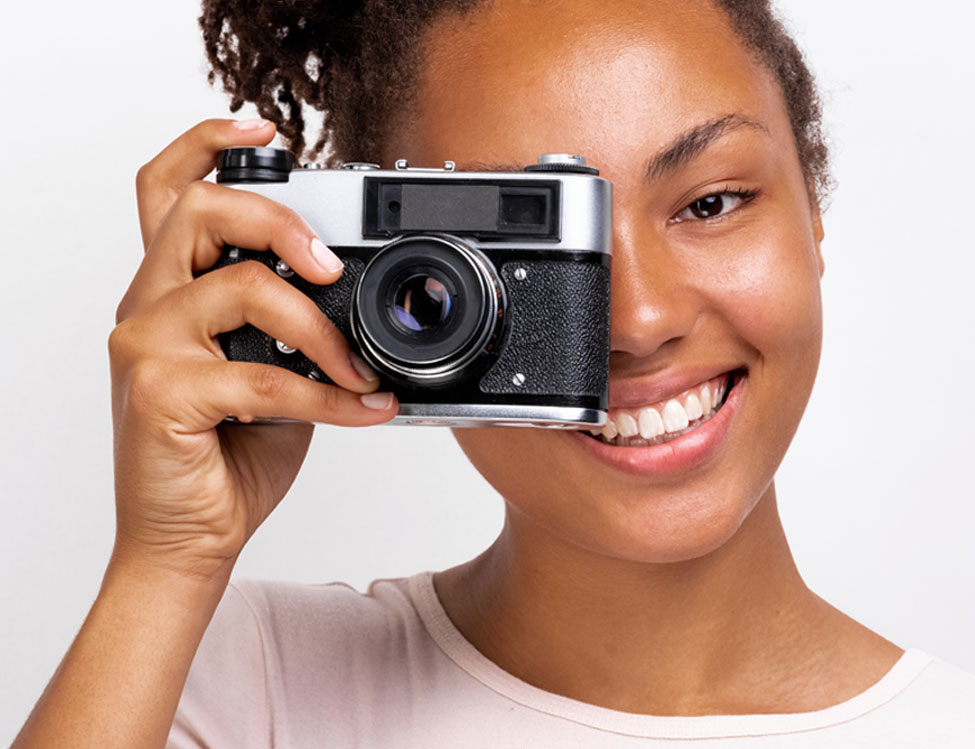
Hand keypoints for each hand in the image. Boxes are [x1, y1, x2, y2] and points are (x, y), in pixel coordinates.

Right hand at [109, 118, 397, 578]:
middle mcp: (147, 307)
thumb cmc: (227, 457)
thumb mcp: (270, 374)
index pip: (166, 190)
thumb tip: (361, 306)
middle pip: (199, 210)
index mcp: (168, 292)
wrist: (188, 540)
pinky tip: (362, 411)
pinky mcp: (160, 393)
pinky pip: (264, 376)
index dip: (207, 143)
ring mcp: (146, 346)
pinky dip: (329, 396)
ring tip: (356, 368)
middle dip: (279, 222)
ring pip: (240, 286)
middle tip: (329, 266)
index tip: (263, 127)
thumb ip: (293, 328)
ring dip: (320, 327)